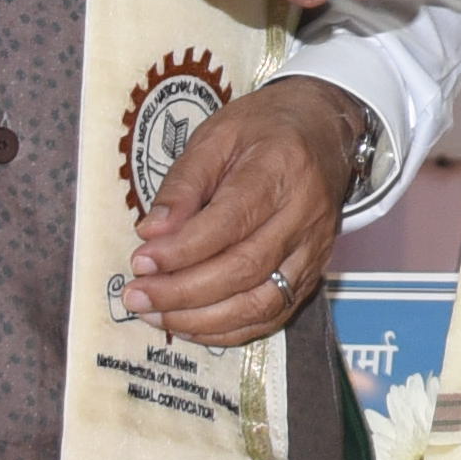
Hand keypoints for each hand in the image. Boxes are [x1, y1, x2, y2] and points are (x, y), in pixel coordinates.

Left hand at [125, 77, 371, 345]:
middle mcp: (305, 214)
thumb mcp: (217, 135)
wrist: (323, 132)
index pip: (231, 222)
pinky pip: (272, 316)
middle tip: (137, 296)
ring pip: (262, 302)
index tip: (140, 261)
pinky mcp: (312, 274)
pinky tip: (189, 324)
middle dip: (184, 292)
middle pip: (245, 268)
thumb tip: (151, 233)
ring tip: (155, 315)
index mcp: (280, 168)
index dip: (182, 250)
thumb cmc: (264, 129)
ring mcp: (314, 249)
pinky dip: (228, 330)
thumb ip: (184, 184)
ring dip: (203, 319)